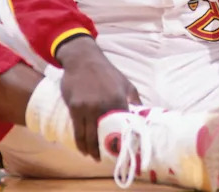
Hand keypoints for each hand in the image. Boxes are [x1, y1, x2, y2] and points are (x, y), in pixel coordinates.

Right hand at [56, 36, 141, 160]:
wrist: (83, 59)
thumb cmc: (106, 72)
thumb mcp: (125, 83)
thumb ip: (134, 100)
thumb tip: (143, 116)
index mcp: (118, 99)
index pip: (123, 126)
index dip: (124, 141)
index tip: (125, 152)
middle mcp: (103, 105)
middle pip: (105, 135)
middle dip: (107, 150)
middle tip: (109, 159)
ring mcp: (87, 107)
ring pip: (89, 136)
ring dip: (92, 151)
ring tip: (96, 158)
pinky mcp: (75, 108)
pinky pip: (78, 131)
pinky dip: (81, 143)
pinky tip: (84, 150)